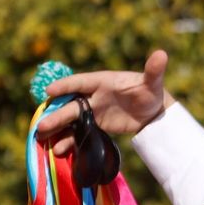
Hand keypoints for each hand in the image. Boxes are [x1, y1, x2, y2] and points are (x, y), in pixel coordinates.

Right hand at [40, 50, 174, 156]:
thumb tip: (162, 54)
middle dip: (56, 115)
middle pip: (71, 105)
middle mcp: (93, 96)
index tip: (49, 91)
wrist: (153, 112)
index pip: (80, 82)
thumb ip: (154, 70)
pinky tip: (59, 150)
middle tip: (41, 125)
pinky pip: (79, 132)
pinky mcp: (95, 125)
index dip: (65, 86)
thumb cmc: (150, 92)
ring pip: (70, 120)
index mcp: (102, 81)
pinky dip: (70, 141)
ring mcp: (92, 111)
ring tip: (43, 139)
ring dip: (57, 129)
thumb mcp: (153, 82)